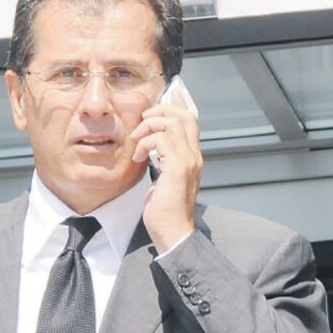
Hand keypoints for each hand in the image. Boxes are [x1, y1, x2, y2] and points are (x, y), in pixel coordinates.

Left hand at [129, 90, 201, 251]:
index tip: (161, 99)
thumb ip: (164, 161)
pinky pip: (161, 139)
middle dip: (161, 110)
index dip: (176, 105)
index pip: (190, 121)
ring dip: (149, 126)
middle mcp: (194, 156)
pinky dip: (146, 142)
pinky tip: (139, 156)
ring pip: (172, 123)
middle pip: (185, 115)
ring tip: (137, 141)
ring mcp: (188, 161)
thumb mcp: (165, 179)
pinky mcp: (177, 168)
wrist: (173, 233)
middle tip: (143, 120)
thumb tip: (153, 147)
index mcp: (192, 157)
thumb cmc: (166, 212)